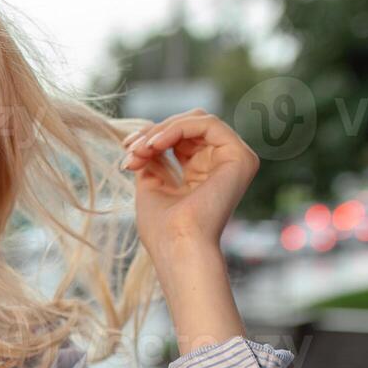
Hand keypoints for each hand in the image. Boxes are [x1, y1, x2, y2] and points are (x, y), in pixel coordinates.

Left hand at [121, 108, 259, 258]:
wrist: (176, 247)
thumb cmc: (162, 228)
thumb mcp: (152, 184)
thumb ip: (153, 158)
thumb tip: (144, 136)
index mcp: (205, 173)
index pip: (182, 138)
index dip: (152, 137)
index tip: (127, 150)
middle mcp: (224, 164)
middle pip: (190, 125)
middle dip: (154, 132)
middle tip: (130, 148)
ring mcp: (236, 160)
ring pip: (197, 120)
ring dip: (161, 131)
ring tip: (140, 150)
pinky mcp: (240, 157)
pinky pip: (208, 124)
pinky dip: (177, 129)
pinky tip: (155, 145)